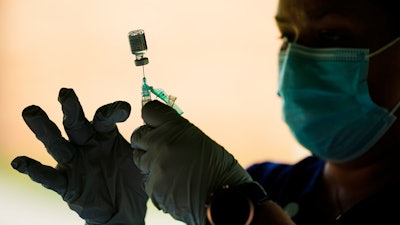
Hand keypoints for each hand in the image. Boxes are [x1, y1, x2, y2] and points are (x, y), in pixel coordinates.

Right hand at [11, 88, 147, 224]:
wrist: (125, 210)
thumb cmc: (132, 179)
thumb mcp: (142, 157)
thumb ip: (146, 141)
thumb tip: (161, 122)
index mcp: (105, 135)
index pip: (104, 117)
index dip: (112, 111)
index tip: (126, 110)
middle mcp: (86, 145)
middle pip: (75, 123)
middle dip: (71, 108)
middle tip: (66, 93)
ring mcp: (75, 164)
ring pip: (57, 143)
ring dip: (44, 129)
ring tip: (32, 111)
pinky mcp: (67, 184)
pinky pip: (49, 177)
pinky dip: (34, 170)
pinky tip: (20, 162)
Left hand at [131, 100, 252, 224]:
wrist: (225, 198)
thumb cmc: (218, 168)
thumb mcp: (199, 139)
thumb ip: (175, 132)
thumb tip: (158, 128)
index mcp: (175, 127)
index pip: (149, 111)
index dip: (152, 118)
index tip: (155, 124)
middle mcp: (161, 143)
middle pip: (138, 135)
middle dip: (146, 141)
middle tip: (160, 148)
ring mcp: (155, 166)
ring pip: (139, 158)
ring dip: (150, 162)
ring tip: (171, 168)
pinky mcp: (152, 187)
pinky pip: (146, 180)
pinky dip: (156, 182)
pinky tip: (173, 184)